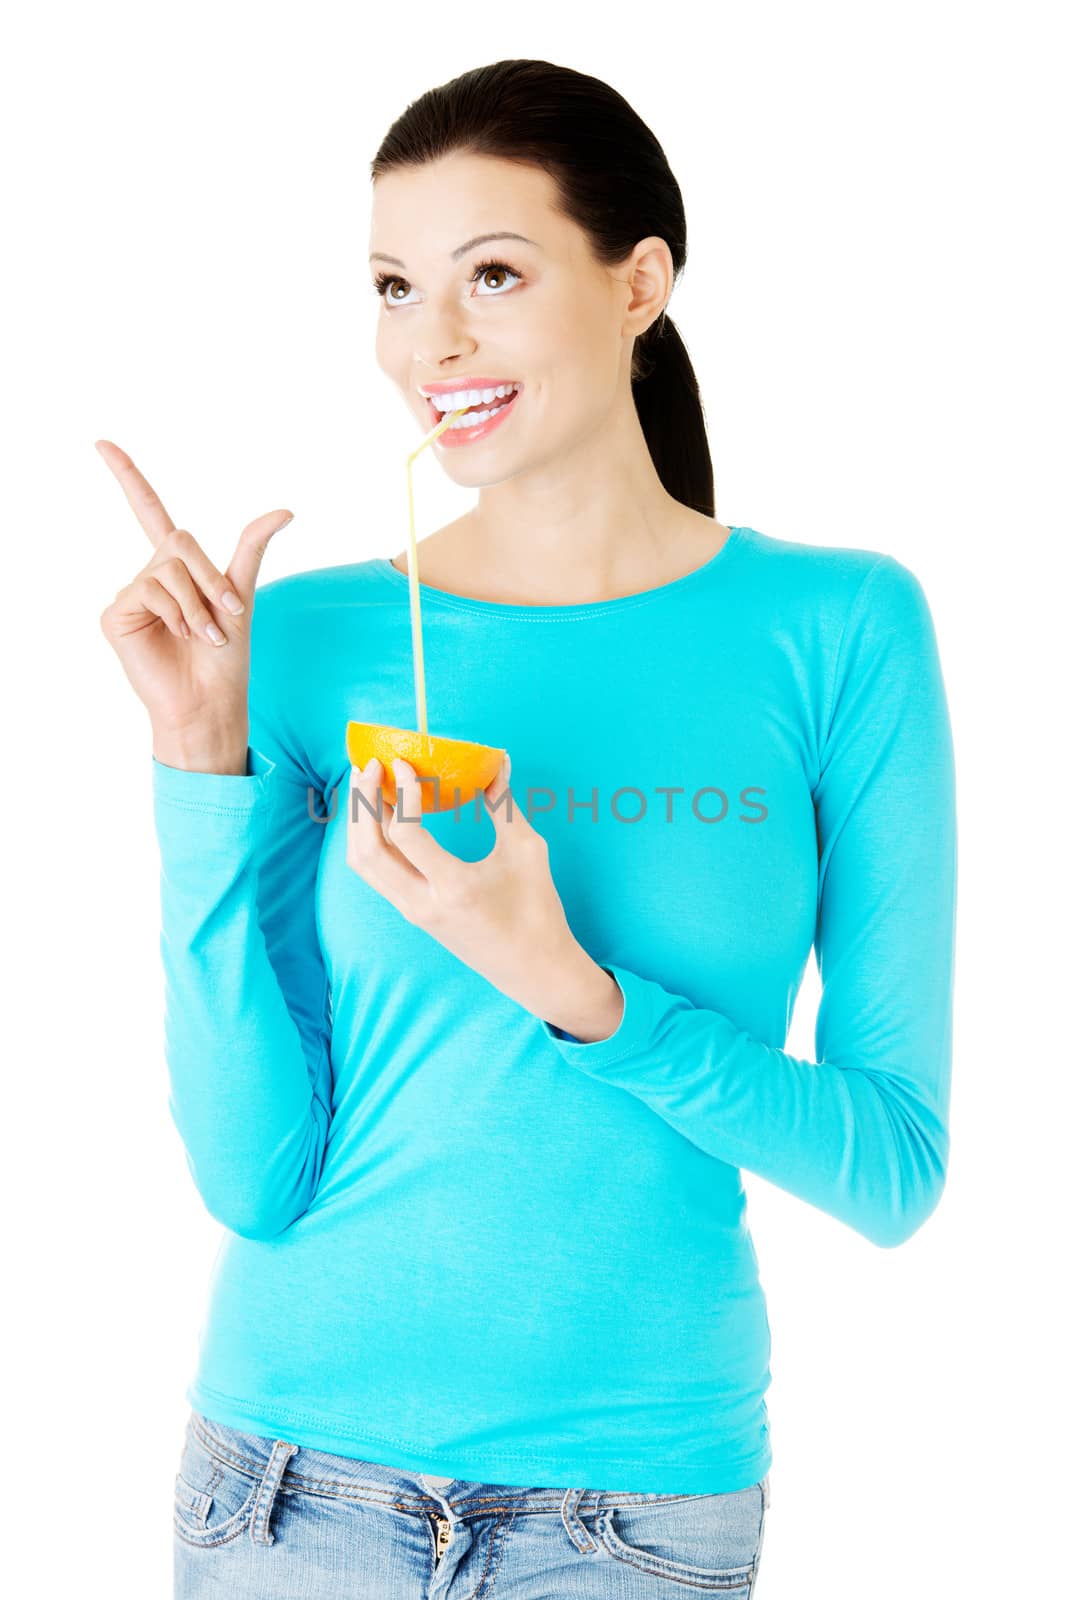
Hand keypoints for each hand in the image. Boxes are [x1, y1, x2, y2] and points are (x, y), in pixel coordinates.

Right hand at [95, 438, 292, 755]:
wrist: (211, 699)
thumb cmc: (227, 656)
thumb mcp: (242, 594)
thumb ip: (251, 548)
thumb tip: (286, 510)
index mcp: (177, 567)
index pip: (148, 510)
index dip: (128, 477)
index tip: (102, 443)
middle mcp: (151, 575)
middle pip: (178, 540)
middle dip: (209, 576)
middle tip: (224, 614)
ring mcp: (132, 594)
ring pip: (168, 568)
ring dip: (197, 604)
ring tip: (203, 635)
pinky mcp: (117, 614)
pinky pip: (150, 590)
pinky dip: (177, 613)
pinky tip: (180, 637)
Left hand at [347, 752, 590, 1019]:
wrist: (533, 969)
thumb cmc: (537, 911)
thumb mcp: (527, 851)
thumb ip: (504, 804)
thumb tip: (498, 760)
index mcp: (454, 887)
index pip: (406, 835)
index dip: (399, 794)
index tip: (403, 764)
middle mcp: (423, 903)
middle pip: (368, 850)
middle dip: (362, 804)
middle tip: (369, 766)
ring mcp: (413, 911)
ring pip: (363, 864)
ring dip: (359, 822)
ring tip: (366, 785)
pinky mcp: (412, 913)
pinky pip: (376, 874)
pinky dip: (369, 840)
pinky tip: (380, 816)